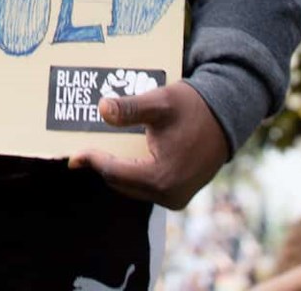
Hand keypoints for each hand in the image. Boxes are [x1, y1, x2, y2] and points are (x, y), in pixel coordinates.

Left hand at [68, 80, 228, 210]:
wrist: (226, 116)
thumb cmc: (193, 107)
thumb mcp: (159, 102)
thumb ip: (129, 108)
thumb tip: (101, 109)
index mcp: (161, 178)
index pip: (114, 173)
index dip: (92, 160)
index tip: (73, 153)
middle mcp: (168, 195)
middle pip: (121, 183)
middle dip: (101, 164)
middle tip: (82, 148)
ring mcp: (174, 198)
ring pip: (132, 186)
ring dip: (115, 167)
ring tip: (97, 148)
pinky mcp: (178, 193)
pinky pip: (145, 185)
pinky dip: (131, 170)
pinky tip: (121, 152)